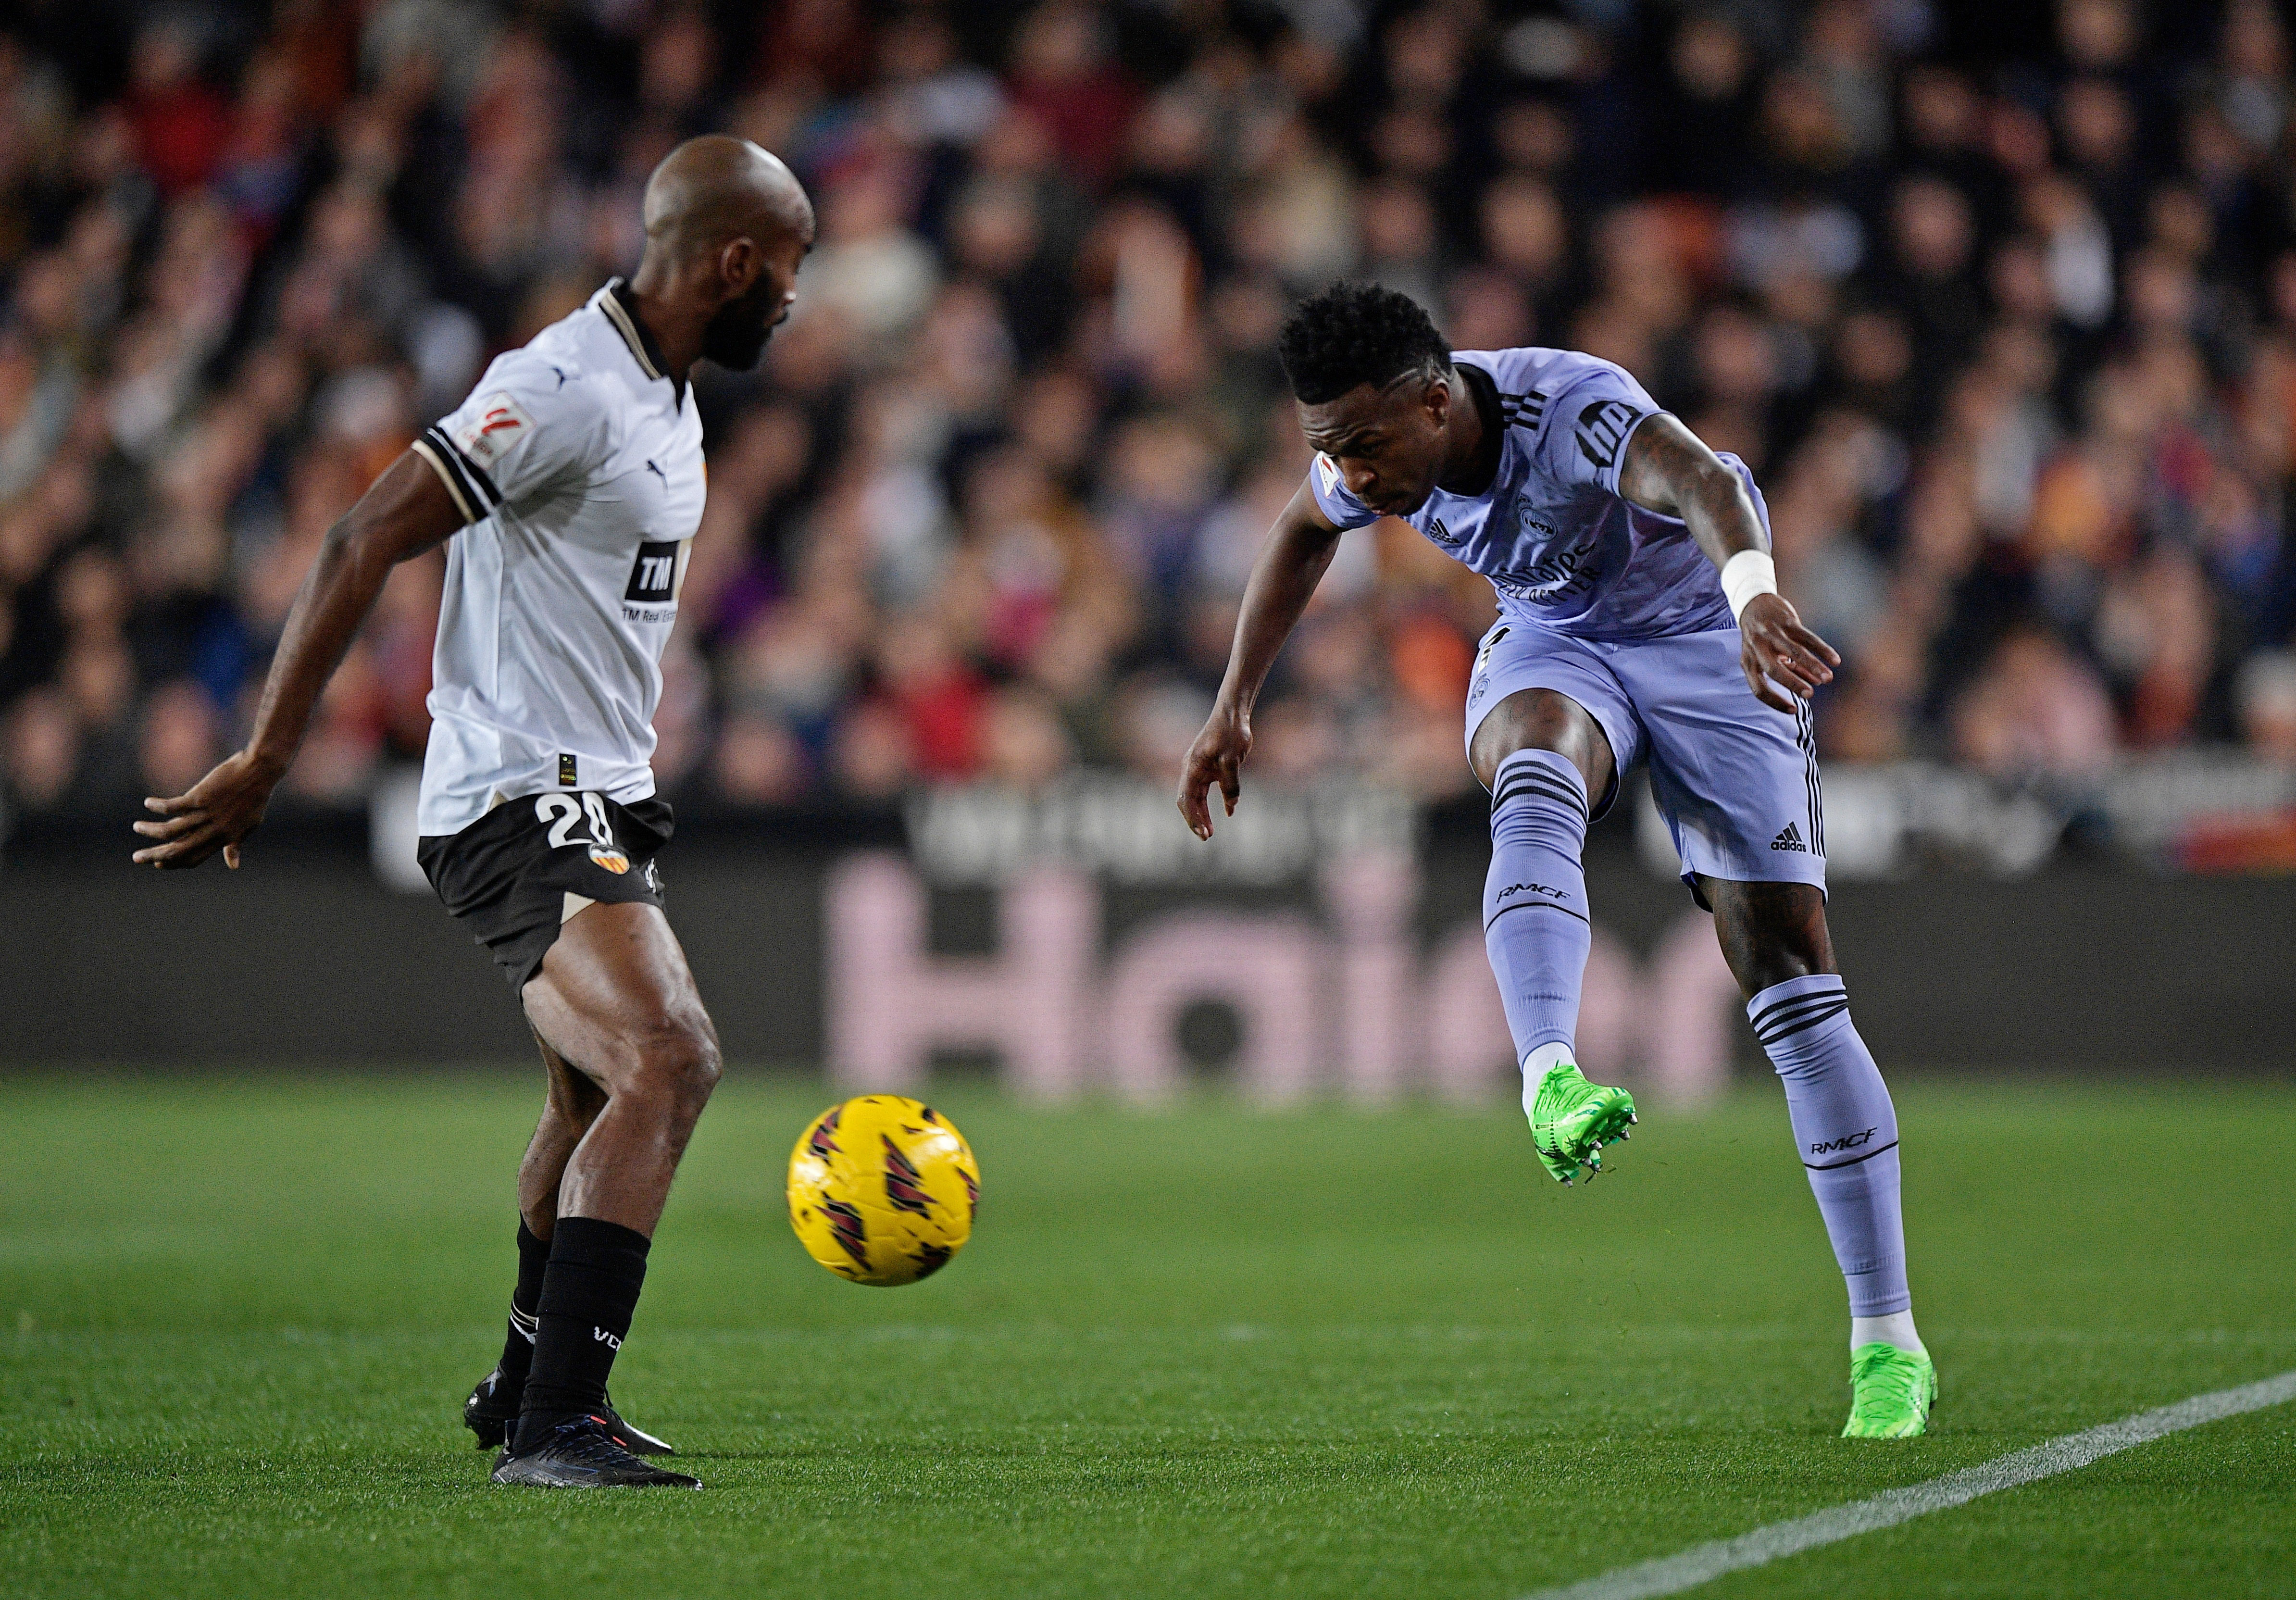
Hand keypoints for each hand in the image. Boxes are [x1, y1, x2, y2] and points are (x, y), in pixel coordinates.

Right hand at [130, 749, 283, 870]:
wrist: (260, 771)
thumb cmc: (254, 798)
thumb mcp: (249, 826)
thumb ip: (235, 845)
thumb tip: (233, 866)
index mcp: (224, 839)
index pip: (194, 859)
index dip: (175, 864)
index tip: (158, 864)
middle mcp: (214, 831)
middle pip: (177, 850)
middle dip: (154, 856)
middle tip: (136, 858)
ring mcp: (206, 815)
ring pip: (169, 830)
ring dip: (149, 830)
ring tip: (137, 827)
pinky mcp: (200, 798)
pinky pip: (171, 807)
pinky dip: (157, 806)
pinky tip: (148, 803)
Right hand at [1176, 703, 1251, 839]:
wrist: (1233, 713)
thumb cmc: (1231, 732)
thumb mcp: (1232, 759)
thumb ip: (1230, 784)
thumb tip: (1231, 807)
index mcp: (1192, 767)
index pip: (1186, 799)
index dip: (1193, 818)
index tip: (1204, 833)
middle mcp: (1192, 769)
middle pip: (1187, 801)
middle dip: (1195, 820)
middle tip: (1206, 837)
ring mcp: (1199, 768)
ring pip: (1196, 797)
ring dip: (1202, 814)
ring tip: (1211, 831)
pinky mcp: (1210, 767)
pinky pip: (1207, 789)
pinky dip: (1214, 802)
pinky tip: (1226, 813)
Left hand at [1738, 593, 1839, 712]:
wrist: (1753, 602)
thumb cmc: (1761, 637)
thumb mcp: (1765, 655)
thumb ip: (1788, 670)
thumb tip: (1813, 685)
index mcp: (1748, 662)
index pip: (1758, 689)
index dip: (1775, 702)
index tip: (1794, 710)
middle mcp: (1757, 648)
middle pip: (1773, 671)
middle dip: (1793, 684)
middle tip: (1810, 695)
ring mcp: (1771, 633)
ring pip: (1794, 652)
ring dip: (1812, 666)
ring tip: (1828, 679)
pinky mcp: (1786, 621)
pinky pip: (1807, 637)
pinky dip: (1822, 649)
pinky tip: (1835, 660)